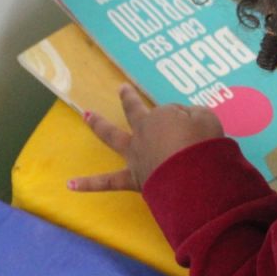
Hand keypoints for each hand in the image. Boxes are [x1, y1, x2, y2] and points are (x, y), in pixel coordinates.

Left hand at [67, 83, 225, 191]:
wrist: (193, 176)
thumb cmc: (202, 145)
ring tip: (86, 116)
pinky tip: (70, 185)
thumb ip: (193, 116)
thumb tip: (185, 120)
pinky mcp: (133, 179)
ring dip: (98, 125)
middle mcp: (143, 132)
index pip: (170, 111)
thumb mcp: (206, 119)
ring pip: (113, 137)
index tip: (195, 127)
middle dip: (128, 100)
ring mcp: (135, 155)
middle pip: (134, 112)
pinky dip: (89, 184)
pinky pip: (108, 182)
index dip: (184, 117)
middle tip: (122, 90)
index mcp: (161, 117)